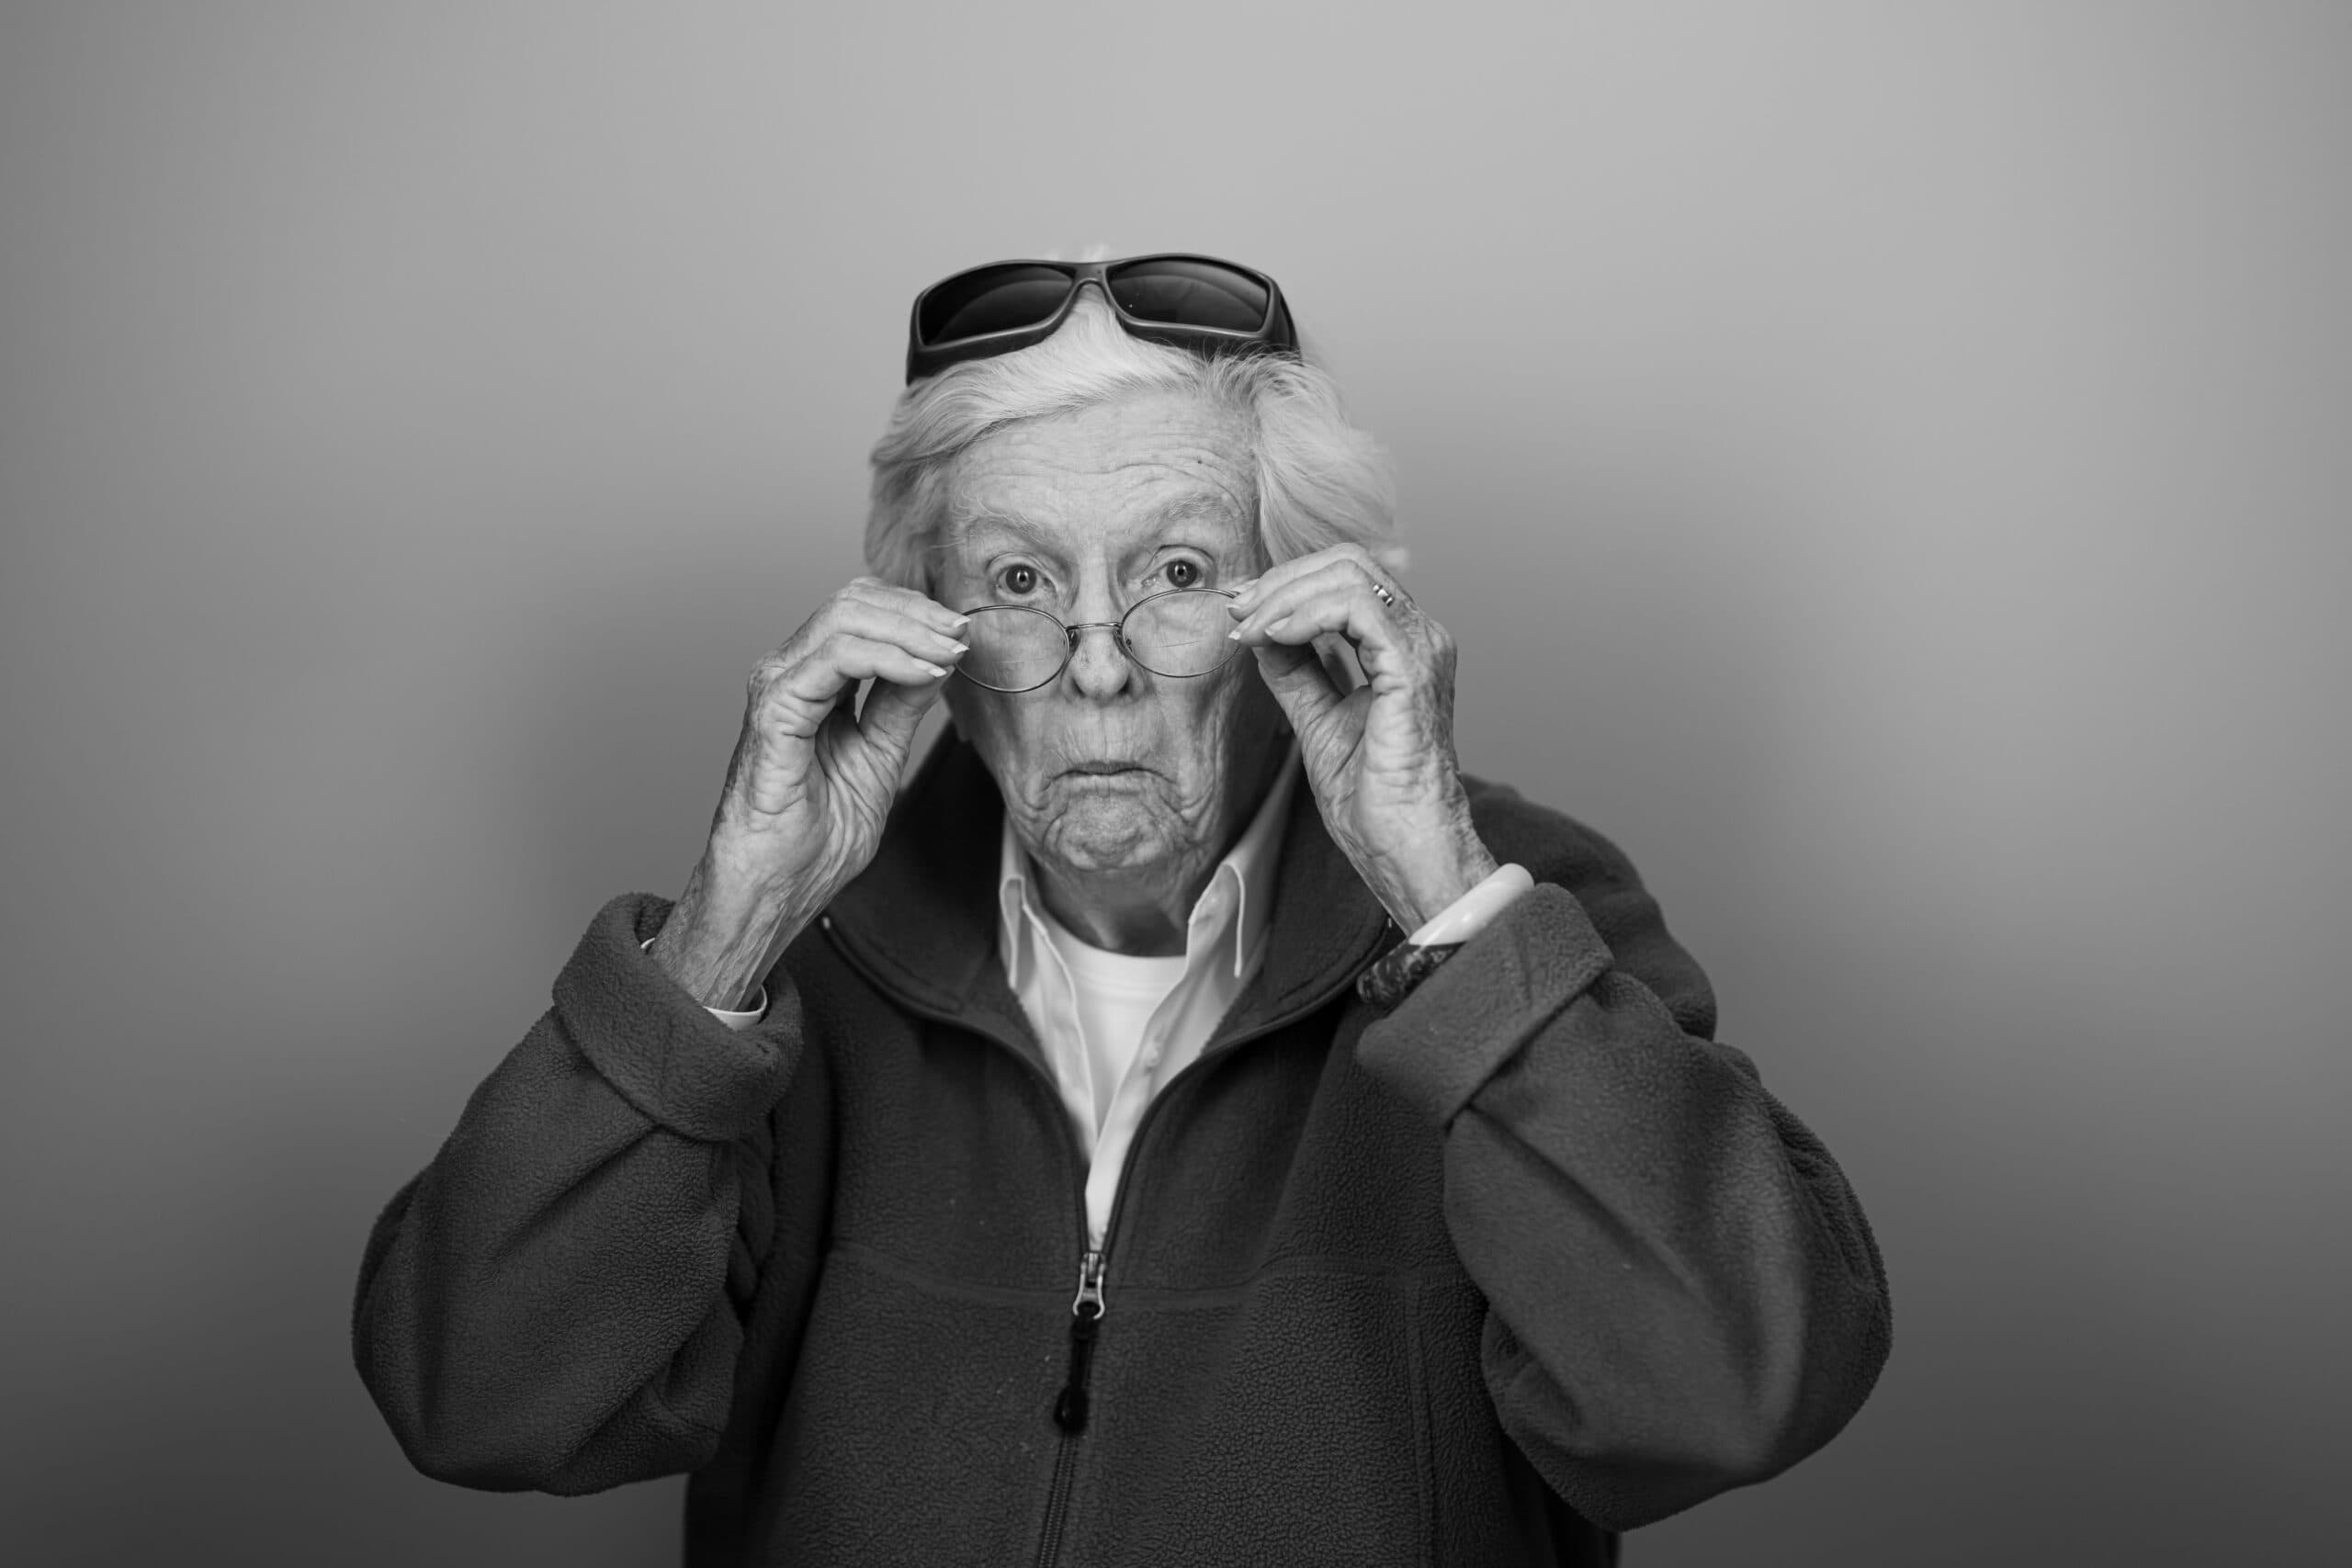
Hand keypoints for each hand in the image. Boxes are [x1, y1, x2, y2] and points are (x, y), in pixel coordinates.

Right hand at [651, 577, 969, 1007]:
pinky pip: (836, 658)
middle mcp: (790, 673)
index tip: (964, 634)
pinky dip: (889, 657)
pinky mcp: (774, 710)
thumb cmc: (814, 838)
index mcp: (812, 682)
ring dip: (911, 629)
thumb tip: (940, 657)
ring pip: (845, 617)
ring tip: (950, 652)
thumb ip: (901, 706)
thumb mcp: (880, 757)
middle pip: (853, 601)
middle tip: (962, 634)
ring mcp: (778, 687)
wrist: (777, 889)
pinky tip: (925, 674)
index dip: (916, 613)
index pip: (861, 612)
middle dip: (917, 611)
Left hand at [1227, 545, 1496, 931]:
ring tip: (1248, 627)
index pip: (1347, 580)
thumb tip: (1260, 632)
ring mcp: (1422, 647)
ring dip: (1285, 595)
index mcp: (1402, 646)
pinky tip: (1274, 636)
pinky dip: (1305, 614)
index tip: (1239, 608)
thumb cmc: (1372, 799)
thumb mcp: (1317, 719)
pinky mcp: (1413, 665)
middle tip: (1237, 610)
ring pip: (1350, 574)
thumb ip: (1295, 672)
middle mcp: (1420, 637)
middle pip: (1349, 563)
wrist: (1401, 844)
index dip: (1287, 583)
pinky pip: (1356, 607)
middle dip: (1282, 580)